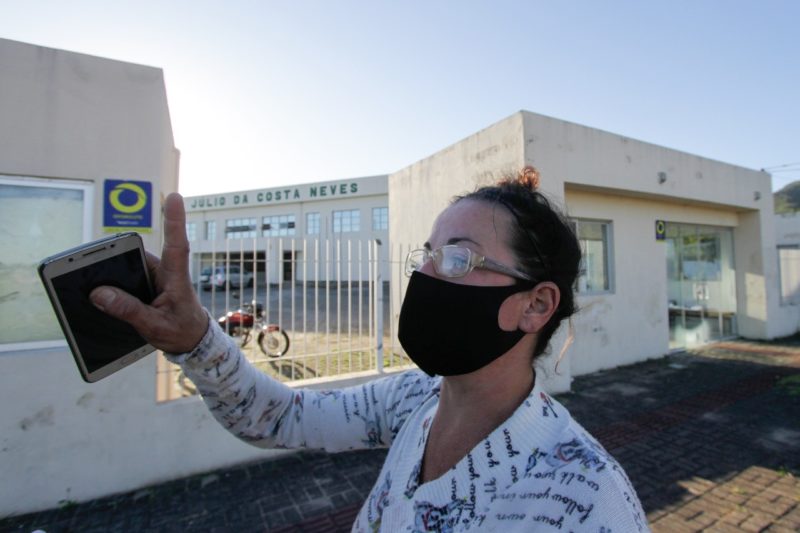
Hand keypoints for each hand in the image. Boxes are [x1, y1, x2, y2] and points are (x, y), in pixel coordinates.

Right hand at [90, 193, 208, 352]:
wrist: (190, 339)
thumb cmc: (181, 330)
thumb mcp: (155, 325)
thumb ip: (129, 310)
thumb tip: (100, 294)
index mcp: (176, 277)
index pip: (177, 245)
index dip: (174, 221)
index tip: (174, 198)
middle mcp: (166, 270)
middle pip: (136, 253)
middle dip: (115, 255)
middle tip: (93, 262)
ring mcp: (155, 275)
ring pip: (127, 265)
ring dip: (112, 273)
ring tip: (96, 288)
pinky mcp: (146, 281)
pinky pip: (125, 275)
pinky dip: (114, 282)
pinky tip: (101, 293)